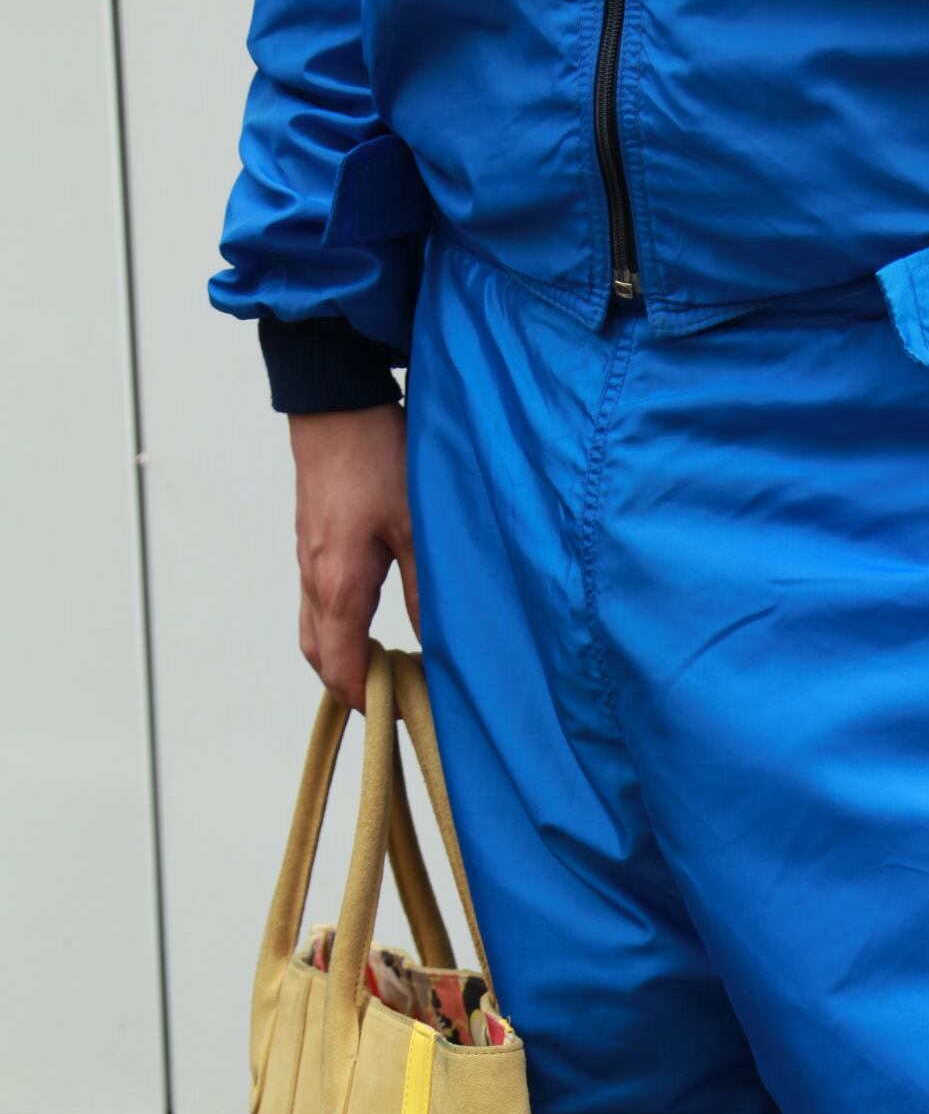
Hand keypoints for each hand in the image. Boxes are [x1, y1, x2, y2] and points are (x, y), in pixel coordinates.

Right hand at [287, 405, 420, 709]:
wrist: (334, 398)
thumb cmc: (376, 456)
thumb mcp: (416, 528)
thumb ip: (426, 594)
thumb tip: (437, 649)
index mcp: (338, 586)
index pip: (341, 669)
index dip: (367, 701)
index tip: (400, 714)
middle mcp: (313, 578)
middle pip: (319, 656)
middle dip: (351, 685)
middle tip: (395, 697)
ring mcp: (307, 558)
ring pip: (314, 629)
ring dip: (343, 656)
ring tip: (388, 665)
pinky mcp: (311, 540)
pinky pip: (316, 601)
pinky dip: (338, 626)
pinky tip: (372, 620)